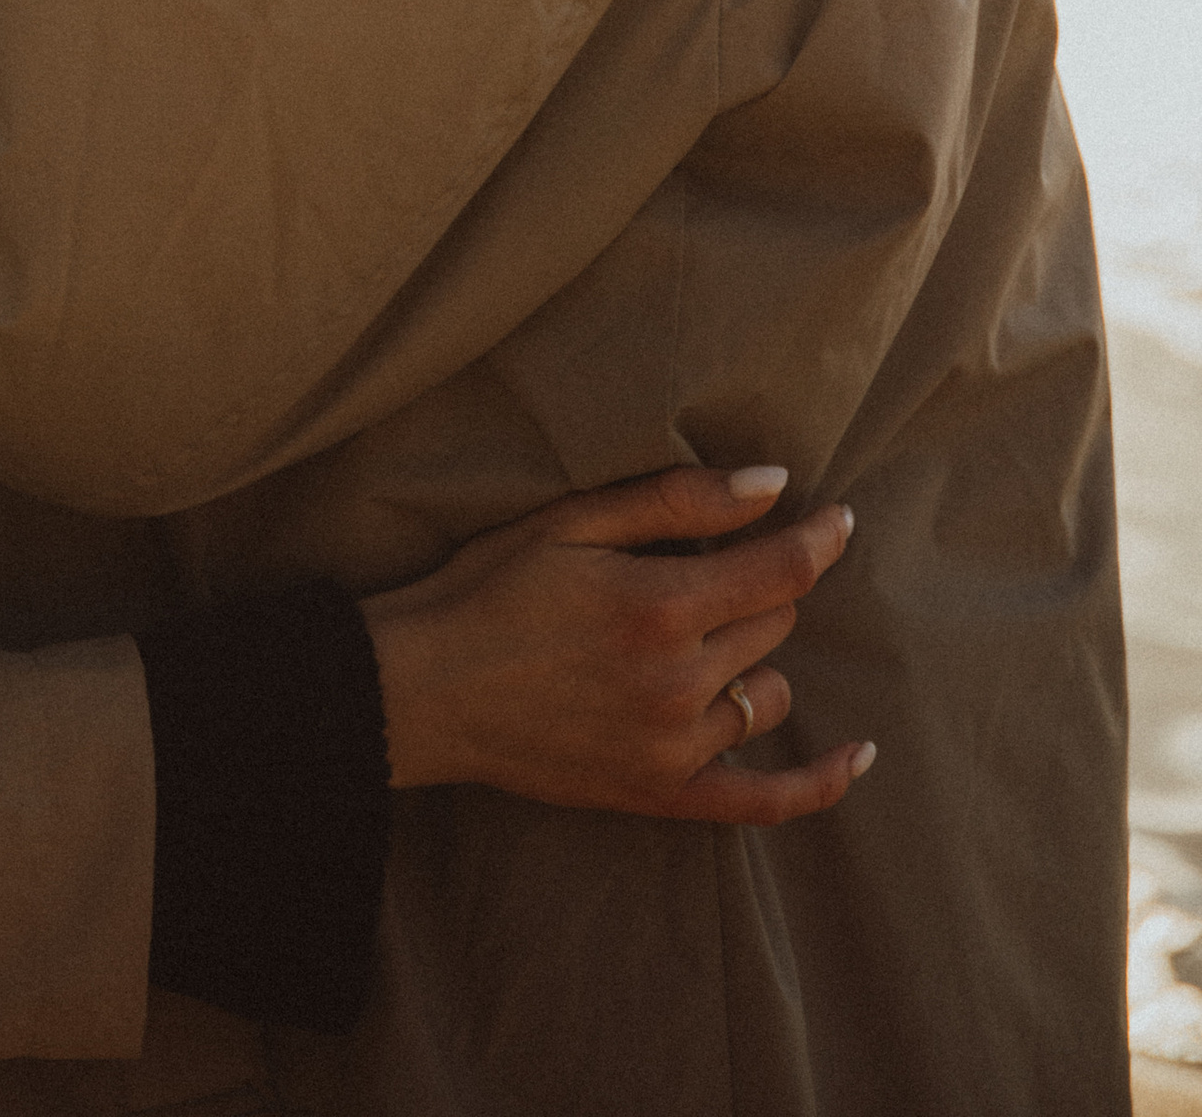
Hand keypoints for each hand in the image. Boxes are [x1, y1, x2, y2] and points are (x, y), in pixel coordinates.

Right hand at [359, 465, 871, 826]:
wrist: (425, 689)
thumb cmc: (490, 589)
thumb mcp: (571, 521)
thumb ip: (677, 500)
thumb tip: (774, 484)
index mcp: (659, 606)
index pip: (779, 571)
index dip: (819, 540)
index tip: (841, 519)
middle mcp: (679, 682)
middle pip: (773, 625)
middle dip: (759, 589)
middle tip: (710, 570)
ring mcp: (674, 748)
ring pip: (768, 694)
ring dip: (756, 660)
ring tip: (706, 638)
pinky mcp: (660, 795)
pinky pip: (764, 802)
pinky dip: (819, 783)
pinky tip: (860, 756)